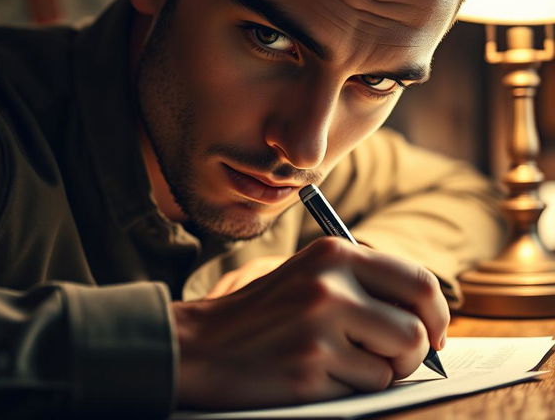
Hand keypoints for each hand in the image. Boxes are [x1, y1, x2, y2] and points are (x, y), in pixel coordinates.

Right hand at [172, 237, 448, 409]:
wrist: (202, 343)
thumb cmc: (263, 312)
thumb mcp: (311, 275)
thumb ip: (363, 284)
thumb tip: (428, 318)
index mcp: (333, 252)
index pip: (417, 279)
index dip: (436, 311)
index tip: (434, 332)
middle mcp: (331, 283)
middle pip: (418, 326)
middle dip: (421, 349)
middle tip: (407, 357)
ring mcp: (321, 326)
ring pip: (396, 362)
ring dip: (380, 371)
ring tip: (342, 361)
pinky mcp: (311, 366)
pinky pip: (367, 386)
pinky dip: (353, 387)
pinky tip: (317, 373)